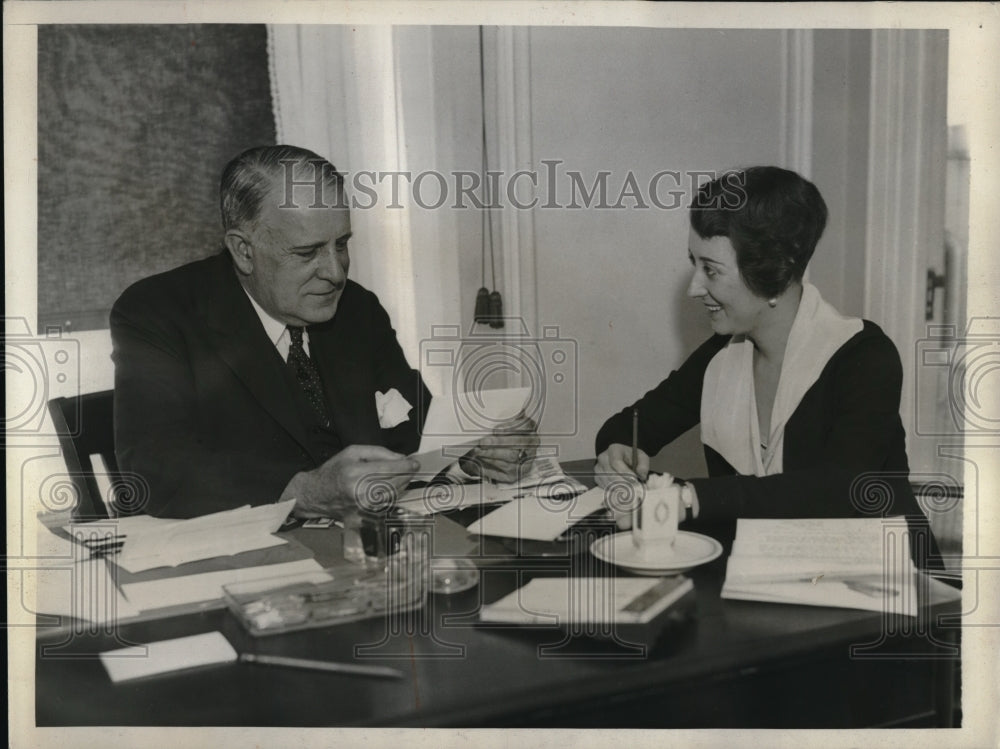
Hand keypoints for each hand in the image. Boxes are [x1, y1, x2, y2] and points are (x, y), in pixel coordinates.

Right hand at [282, 444, 419, 517]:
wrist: (316, 495)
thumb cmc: (334, 470)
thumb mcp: (352, 452)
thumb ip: (378, 452)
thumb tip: (401, 458)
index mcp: (355, 473)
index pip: (388, 469)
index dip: (406, 466)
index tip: (415, 462)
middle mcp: (360, 492)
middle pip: (394, 482)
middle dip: (407, 474)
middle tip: (412, 467)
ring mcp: (363, 507)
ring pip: (394, 494)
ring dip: (403, 484)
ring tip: (403, 475)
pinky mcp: (365, 515)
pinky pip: (388, 502)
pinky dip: (395, 493)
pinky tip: (394, 485)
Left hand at [459, 412, 539, 482]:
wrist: (493, 454)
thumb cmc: (499, 436)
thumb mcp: (501, 423)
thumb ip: (500, 417)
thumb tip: (489, 409)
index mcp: (529, 429)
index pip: (527, 425)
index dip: (512, 427)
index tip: (497, 429)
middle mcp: (530, 445)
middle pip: (519, 443)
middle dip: (500, 443)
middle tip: (483, 442)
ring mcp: (525, 461)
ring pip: (511, 459)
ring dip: (491, 455)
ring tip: (478, 451)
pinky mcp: (515, 475)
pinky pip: (503, 473)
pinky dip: (489, 468)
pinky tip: (480, 462)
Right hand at [594, 443, 649, 488]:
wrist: (622, 458)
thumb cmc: (631, 457)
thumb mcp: (641, 457)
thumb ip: (643, 465)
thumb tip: (641, 475)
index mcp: (614, 450)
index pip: (616, 462)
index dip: (625, 472)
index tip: (634, 480)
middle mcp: (603, 458)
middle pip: (610, 473)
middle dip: (623, 483)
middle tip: (634, 489)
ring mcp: (598, 468)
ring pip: (607, 481)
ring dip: (619, 488)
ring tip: (631, 491)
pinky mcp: (597, 477)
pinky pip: (604, 486)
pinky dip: (614, 490)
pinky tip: (622, 490)